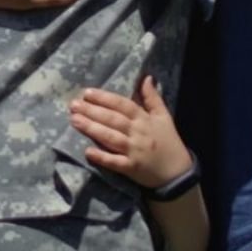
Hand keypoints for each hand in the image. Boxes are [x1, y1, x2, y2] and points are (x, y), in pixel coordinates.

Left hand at [70, 75, 191, 187]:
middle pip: (113, 119)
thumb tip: (146, 77)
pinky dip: (102, 157)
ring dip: (92, 129)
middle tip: (73, 105)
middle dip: (92, 111)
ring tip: (74, 121)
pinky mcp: (131, 168)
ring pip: (111, 138)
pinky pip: (115, 162)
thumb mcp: (164, 116)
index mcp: (144, 119)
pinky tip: (88, 151)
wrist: (178, 173)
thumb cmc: (169, 142)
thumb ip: (153, 97)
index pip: (123, 105)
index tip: (87, 92)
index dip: (105, 98)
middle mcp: (138, 133)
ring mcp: (134, 151)